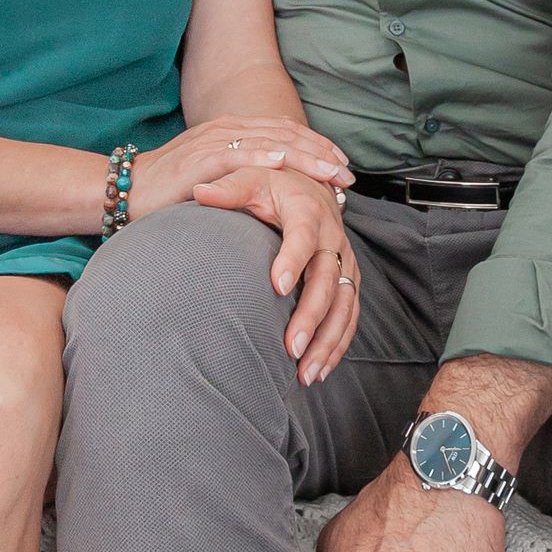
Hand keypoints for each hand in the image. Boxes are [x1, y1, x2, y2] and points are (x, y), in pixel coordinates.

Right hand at [131, 117, 352, 218]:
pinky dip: (262, 156)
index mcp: (233, 132)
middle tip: (348, 172)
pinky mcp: (200, 159)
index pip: (285, 133)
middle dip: (321, 153)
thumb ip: (243, 179)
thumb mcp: (216, 180)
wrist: (126, 190)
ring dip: (304, 156)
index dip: (317, 146)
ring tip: (330, 169)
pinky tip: (284, 163)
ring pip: (269, 142)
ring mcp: (214, 141)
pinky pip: (236, 154)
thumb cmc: (171, 192)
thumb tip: (276, 196)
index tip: (342, 164)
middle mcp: (227, 129)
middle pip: (285, 135)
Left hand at [192, 166, 359, 385]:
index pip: (302, 237)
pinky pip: (350, 315)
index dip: (292, 260)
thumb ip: (227, 188)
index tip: (275, 286)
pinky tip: (320, 369)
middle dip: (311, 317)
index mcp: (308, 211)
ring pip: (344, 305)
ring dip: (327, 341)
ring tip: (306, 373)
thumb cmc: (273, 184)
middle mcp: (334, 238)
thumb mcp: (250, 177)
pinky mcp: (349, 280)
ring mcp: (345, 261)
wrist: (309, 185)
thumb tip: (200, 190)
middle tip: (291, 348)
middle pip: (327, 280)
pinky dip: (338, 344)